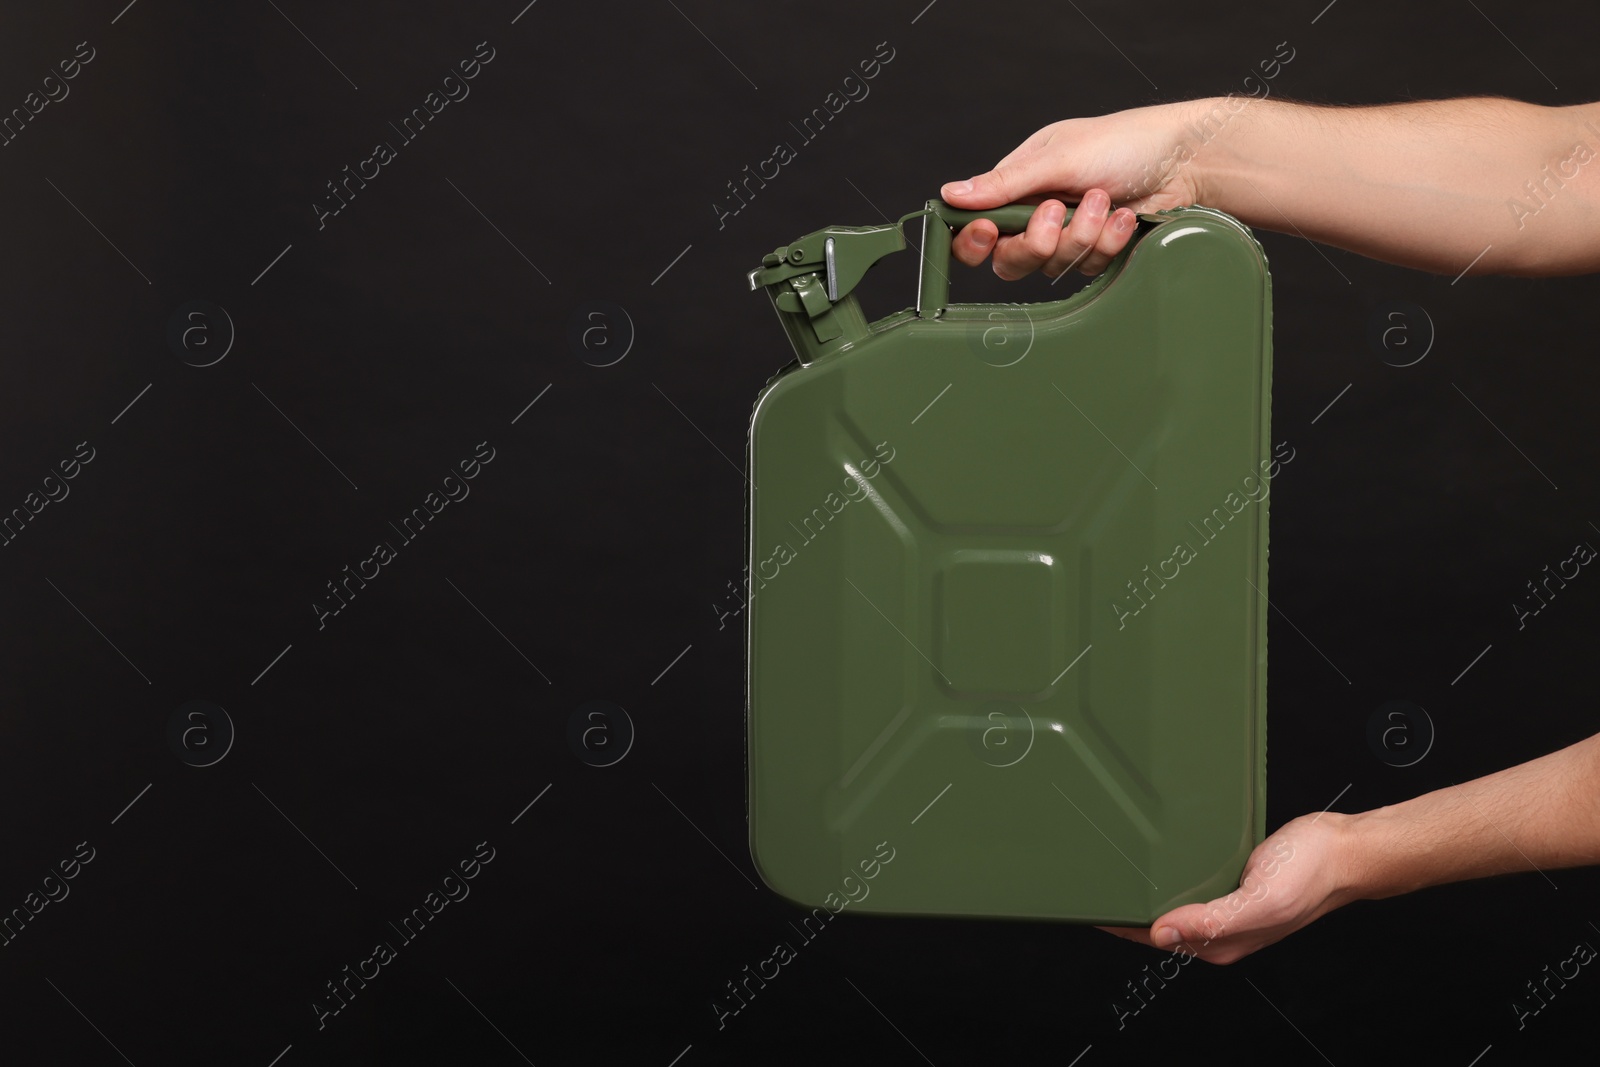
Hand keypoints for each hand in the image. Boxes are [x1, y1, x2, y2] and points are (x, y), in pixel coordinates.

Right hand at [940, 102, 1207, 279]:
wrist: (1185, 158)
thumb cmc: (1123, 142)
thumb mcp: (1057, 158)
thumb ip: (1004, 184)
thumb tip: (951, 194)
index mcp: (1018, 184)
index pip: (976, 225)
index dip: (974, 240)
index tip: (989, 232)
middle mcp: (1037, 212)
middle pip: (1010, 259)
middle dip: (1037, 241)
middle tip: (1059, 210)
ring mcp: (1067, 234)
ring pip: (1052, 266)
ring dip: (1083, 234)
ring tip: (1106, 199)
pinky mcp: (1097, 251)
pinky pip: (1088, 267)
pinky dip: (1108, 241)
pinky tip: (1124, 215)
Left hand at [1097, 812, 1360, 964]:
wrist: (1346, 849)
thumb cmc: (1313, 873)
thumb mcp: (1262, 899)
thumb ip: (1213, 921)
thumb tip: (1163, 934)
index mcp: (1222, 942)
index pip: (1154, 937)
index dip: (1120, 922)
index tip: (1089, 904)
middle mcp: (1220, 929)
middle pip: (1158, 922)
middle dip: (1125, 906)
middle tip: (1090, 879)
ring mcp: (1227, 906)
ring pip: (1173, 902)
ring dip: (1145, 889)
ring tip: (1112, 867)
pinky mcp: (1233, 882)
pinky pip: (1191, 882)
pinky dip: (1169, 873)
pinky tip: (1157, 858)